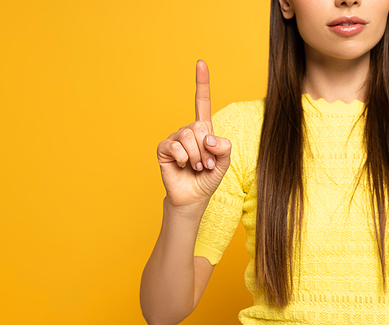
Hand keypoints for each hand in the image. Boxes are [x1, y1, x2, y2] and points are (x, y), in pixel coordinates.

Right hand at [157, 60, 231, 207]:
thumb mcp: (224, 163)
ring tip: (197, 167)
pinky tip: (182, 165)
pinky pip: (174, 145)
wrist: (193, 197)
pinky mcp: (164, 149)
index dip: (202, 83)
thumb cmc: (208, 178)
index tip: (200, 63)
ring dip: (196, 156)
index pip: (202, 102)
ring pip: (187, 136)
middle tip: (206, 164)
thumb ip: (224, 147)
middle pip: (198, 126)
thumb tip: (208, 137)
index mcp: (204, 130)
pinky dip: (182, 157)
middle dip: (205, 149)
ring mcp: (175, 139)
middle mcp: (188, 131)